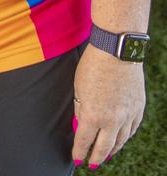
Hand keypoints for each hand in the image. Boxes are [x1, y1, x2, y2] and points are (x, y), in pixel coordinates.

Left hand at [72, 44, 144, 167]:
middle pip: (104, 148)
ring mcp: (128, 115)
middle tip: (91, 165)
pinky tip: (121, 139)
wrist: (117, 51)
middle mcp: (112, 120)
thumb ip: (80, 109)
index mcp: (93, 115)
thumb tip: (81, 124)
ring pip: (120, 141)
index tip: (77, 159)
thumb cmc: (93, 66)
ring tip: (106, 155)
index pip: (84, 141)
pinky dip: (125, 137)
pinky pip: (132, 129)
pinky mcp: (138, 108)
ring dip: (112, 150)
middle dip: (96, 158)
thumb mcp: (79, 88)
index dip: (79, 152)